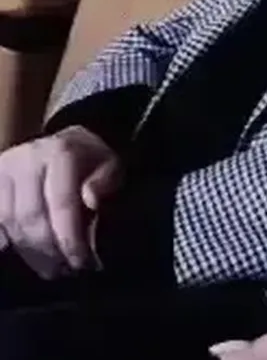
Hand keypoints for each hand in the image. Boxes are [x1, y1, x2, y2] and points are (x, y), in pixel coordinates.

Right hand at [0, 127, 120, 278]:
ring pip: (8, 223)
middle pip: (30, 217)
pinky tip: (28, 256)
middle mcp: (25, 159)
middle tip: (66, 270)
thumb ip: (106, 180)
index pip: (61, 201)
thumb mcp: (109, 164)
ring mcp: (2, 172)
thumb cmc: (87, 160)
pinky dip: (9, 243)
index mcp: (60, 152)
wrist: (59, 144)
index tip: (81, 260)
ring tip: (51, 268)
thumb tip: (91, 200)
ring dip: (29, 252)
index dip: (70, 236)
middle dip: (49, 250)